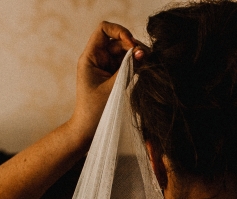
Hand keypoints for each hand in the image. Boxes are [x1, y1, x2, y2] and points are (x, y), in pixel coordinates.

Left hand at [68, 22, 144, 144]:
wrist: (88, 129)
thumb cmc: (95, 111)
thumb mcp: (113, 88)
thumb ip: (128, 69)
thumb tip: (143, 52)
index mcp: (90, 57)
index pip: (104, 30)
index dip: (120, 31)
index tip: (131, 45)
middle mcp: (98, 58)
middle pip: (118, 40)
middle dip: (133, 46)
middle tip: (146, 58)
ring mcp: (106, 66)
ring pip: (125, 51)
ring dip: (137, 55)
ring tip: (147, 64)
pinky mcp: (114, 75)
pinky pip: (127, 63)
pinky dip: (136, 64)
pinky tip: (144, 69)